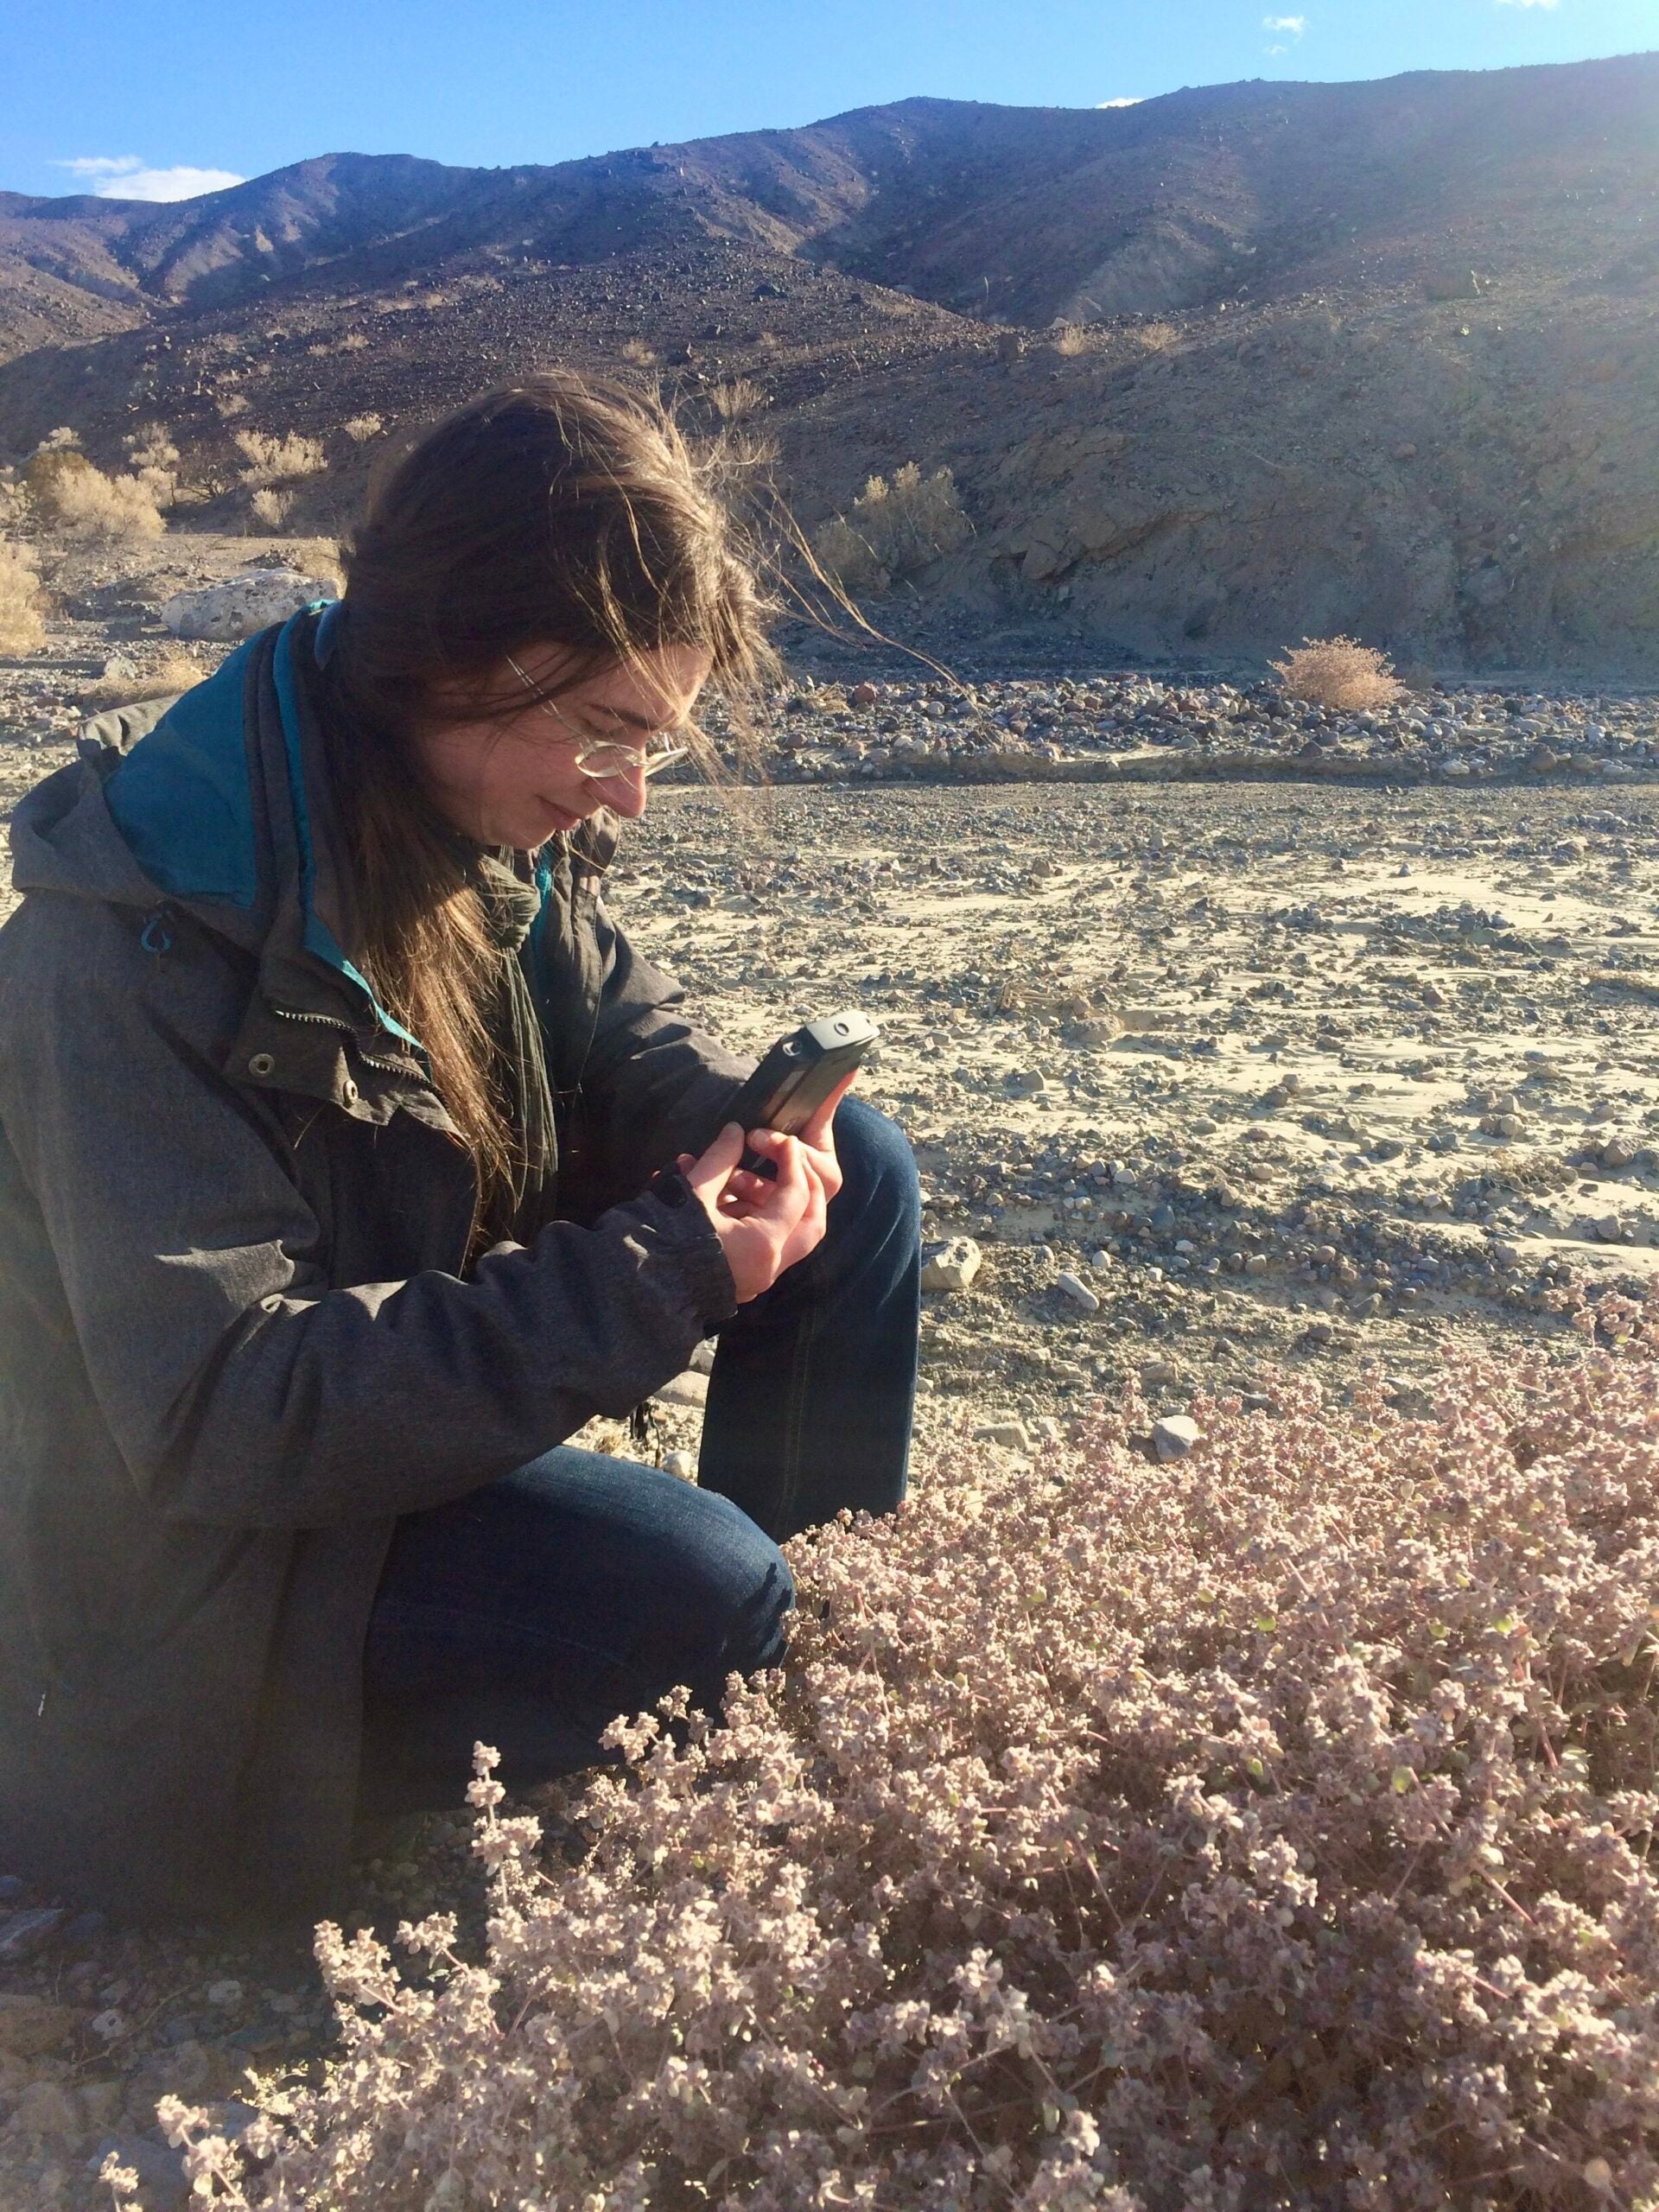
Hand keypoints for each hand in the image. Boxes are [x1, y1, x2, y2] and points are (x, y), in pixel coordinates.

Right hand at [677, 1072, 855, 1303]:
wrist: (635, 1288)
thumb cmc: (664, 1238)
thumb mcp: (692, 1192)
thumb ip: (720, 1159)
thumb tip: (734, 1131)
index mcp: (763, 1245)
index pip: (796, 1195)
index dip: (791, 1161)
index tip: (783, 1140)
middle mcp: (768, 1266)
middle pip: (811, 1224)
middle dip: (805, 1188)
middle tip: (790, 1161)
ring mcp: (757, 1277)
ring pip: (788, 1236)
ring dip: (772, 1202)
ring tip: (736, 1177)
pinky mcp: (741, 1280)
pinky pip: (762, 1245)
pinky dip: (752, 1218)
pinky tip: (722, 1196)